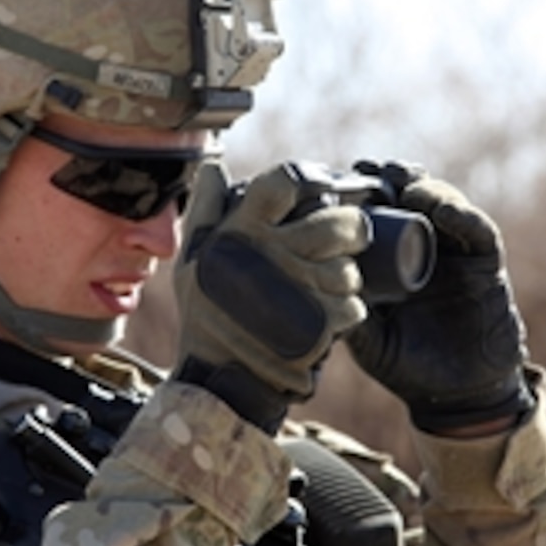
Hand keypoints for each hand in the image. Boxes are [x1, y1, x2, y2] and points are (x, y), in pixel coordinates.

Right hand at [172, 160, 368, 432]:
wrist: (215, 379)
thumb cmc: (203, 314)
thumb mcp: (192, 258)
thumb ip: (205, 210)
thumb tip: (213, 166)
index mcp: (241, 229)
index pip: (286, 181)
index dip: (311, 177)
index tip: (322, 185)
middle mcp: (269, 254)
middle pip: (335, 223)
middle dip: (351, 228)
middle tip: (348, 237)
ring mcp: (296, 290)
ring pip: (349, 269)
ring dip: (348, 276)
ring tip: (332, 284)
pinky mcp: (317, 324)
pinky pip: (353, 306)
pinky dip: (349, 310)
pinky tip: (333, 314)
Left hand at [345, 161, 534, 433]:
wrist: (457, 397)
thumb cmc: (407, 367)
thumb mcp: (368, 339)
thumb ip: (349, 316)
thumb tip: (314, 291)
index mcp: (394, 257)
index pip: (381, 210)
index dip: (364, 189)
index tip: (342, 176)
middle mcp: (427, 247)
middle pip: (412, 196)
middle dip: (393, 177)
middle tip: (373, 171)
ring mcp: (457, 252)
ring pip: (445, 204)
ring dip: (426, 189)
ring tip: (406, 186)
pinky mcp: (486, 265)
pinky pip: (479, 232)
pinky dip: (463, 216)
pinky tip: (443, 212)